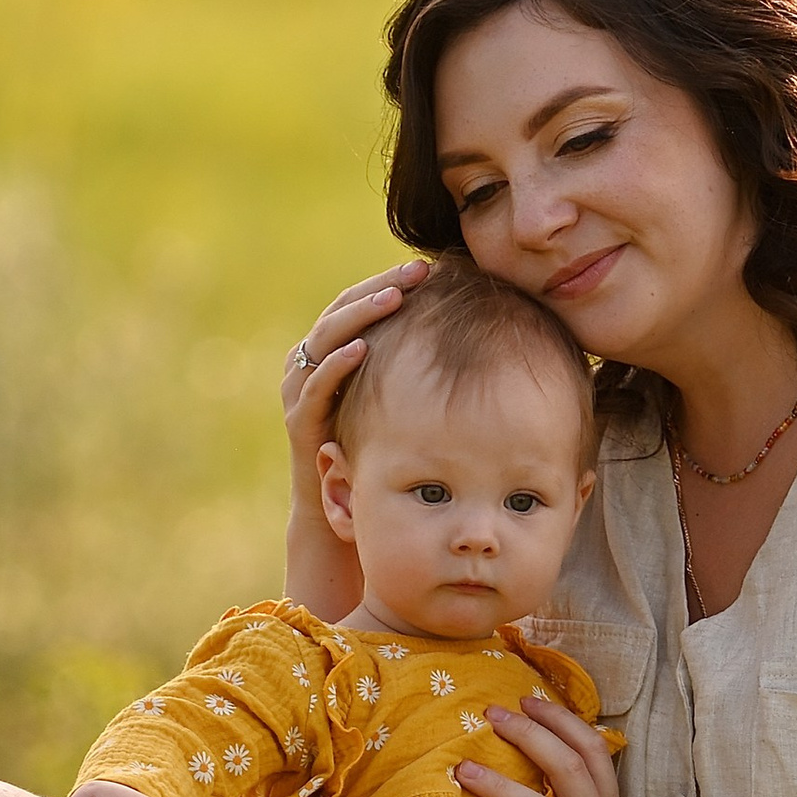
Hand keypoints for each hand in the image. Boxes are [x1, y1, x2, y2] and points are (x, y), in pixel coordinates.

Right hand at [281, 264, 429, 618]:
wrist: (344, 527)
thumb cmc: (388, 465)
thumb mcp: (412, 413)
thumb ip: (431, 379)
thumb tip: (494, 340)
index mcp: (343, 358)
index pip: (364, 304)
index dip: (392, 282)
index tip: (431, 269)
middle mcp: (318, 369)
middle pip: (343, 311)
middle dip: (379, 288)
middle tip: (416, 272)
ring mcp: (306, 396)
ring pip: (324, 339)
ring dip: (358, 316)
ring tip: (392, 299)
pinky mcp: (302, 427)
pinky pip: (315, 388)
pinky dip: (336, 366)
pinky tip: (361, 349)